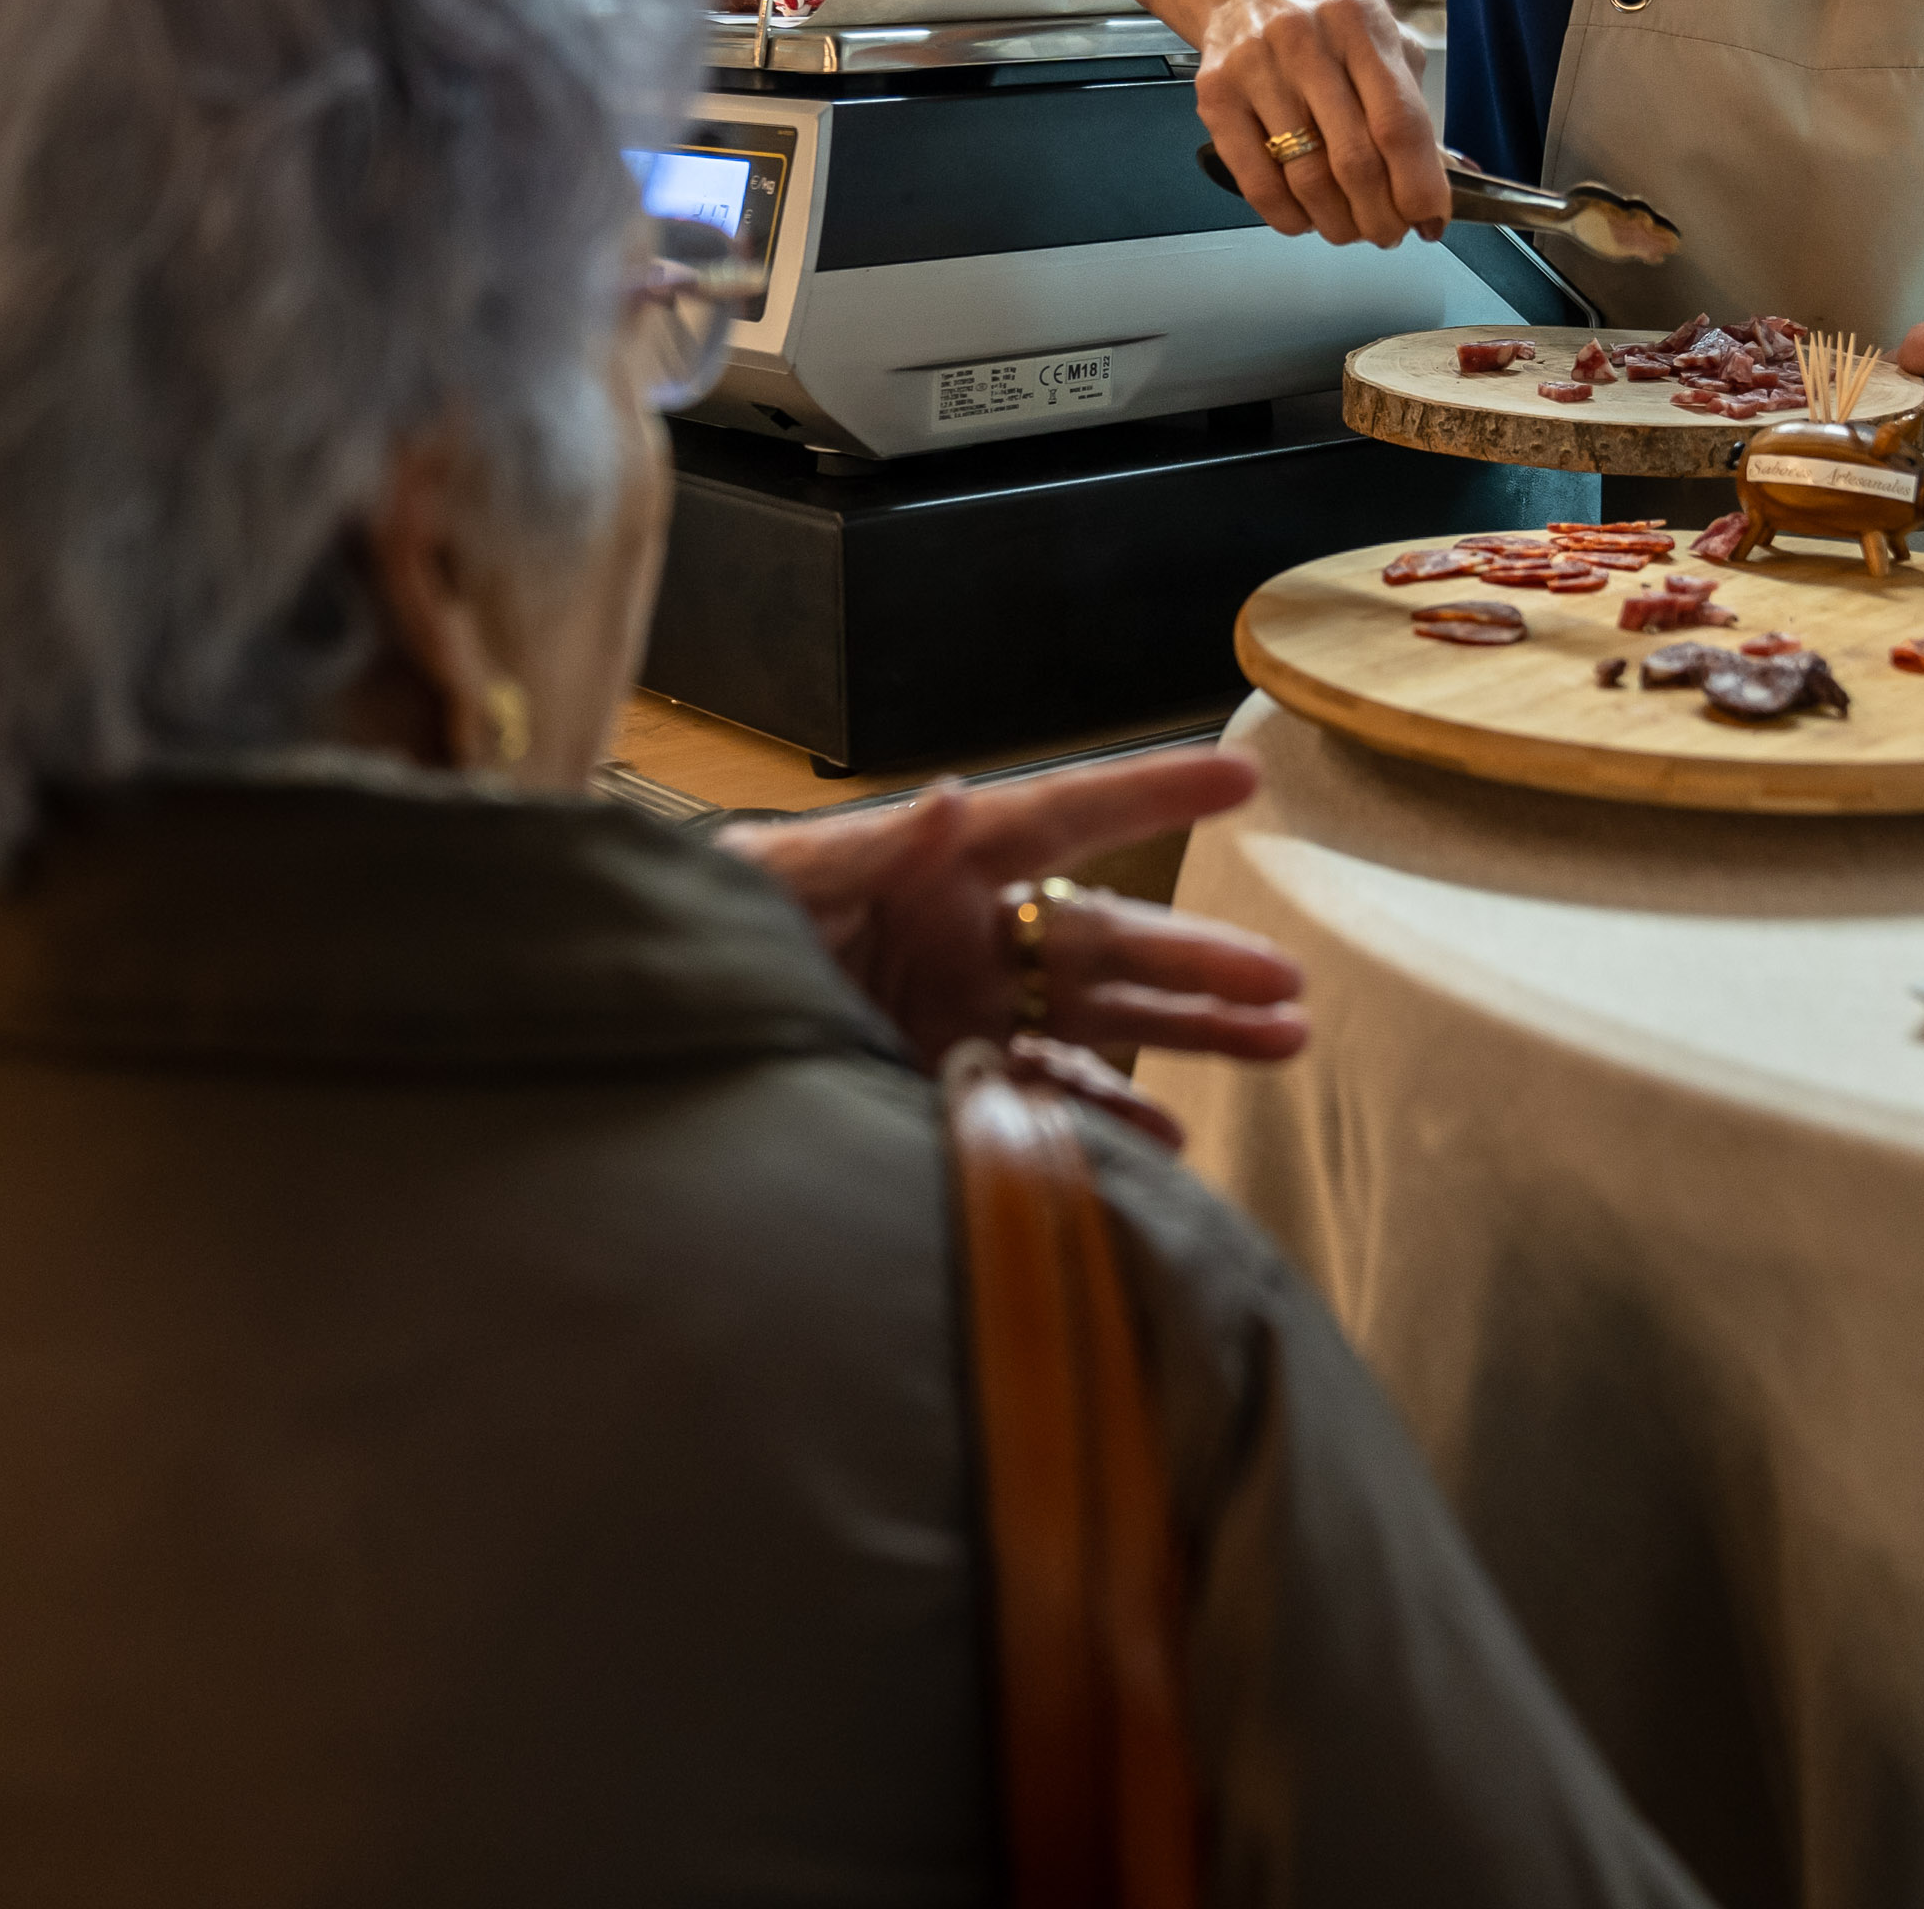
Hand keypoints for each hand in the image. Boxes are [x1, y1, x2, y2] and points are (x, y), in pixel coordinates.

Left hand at [719, 747, 1300, 1148]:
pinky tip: (1170, 1141)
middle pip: (1105, 937)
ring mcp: (958, 1012)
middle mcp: (960, 933)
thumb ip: (859, 850)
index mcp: (929, 863)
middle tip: (1290, 980)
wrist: (633, 1044)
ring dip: (1190, 1031)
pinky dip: (1107, 1117)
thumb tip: (953, 797)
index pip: (1060, 816)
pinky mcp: (939, 1083)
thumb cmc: (688, 935)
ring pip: (1099, 1016)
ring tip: (1281, 1042)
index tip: (1240, 782)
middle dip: (1201, 957)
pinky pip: (1044, 1095)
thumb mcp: (761, 882)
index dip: (1150, 799)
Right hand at [1187, 0, 1448, 248]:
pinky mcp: (1216, 98)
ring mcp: (1257, 70)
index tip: (1431, 220)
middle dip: (1381, 216)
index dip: (1420, 186)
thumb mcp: (1377, 34)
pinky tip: (1305, 219)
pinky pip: (1257, 182)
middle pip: (1355, 160)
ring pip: (1306, 178)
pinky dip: (1288, 217)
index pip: (1399, 124)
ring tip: (1350, 230)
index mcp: (1361, 26)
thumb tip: (1444, 177)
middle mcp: (1308, 44)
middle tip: (1389, 234)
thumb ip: (1409, 99)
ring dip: (1337, 223)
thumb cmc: (1319, 16)